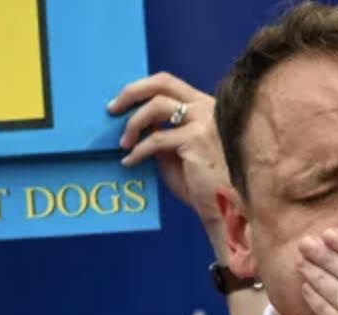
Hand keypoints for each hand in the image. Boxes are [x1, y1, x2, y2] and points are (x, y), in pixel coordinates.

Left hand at [109, 72, 230, 255]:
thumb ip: (163, 132)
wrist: (225, 208)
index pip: (169, 84)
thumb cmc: (204, 185)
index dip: (141, 88)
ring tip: (124, 144)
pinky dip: (138, 151)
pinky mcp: (196, 139)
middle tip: (112, 110)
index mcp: (205, 106)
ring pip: (155, 107)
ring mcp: (203, 121)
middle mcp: (206, 107)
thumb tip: (137, 122)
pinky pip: (156, 139)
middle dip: (131, 92)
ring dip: (133, 124)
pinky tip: (130, 162)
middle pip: (162, 83)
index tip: (121, 102)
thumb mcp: (179, 152)